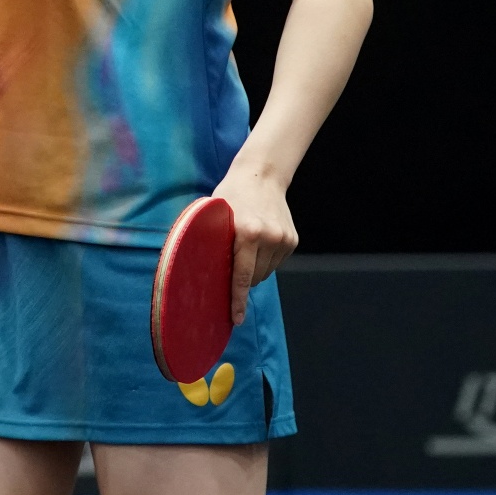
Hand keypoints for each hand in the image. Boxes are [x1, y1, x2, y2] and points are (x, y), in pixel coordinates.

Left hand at [211, 158, 298, 326]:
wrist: (261, 175)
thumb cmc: (230, 196)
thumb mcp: (214, 215)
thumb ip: (212, 242)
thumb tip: (203, 276)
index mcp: (247, 232)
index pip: (241, 276)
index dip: (237, 300)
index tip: (236, 319)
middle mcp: (269, 237)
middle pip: (253, 278)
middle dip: (241, 278)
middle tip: (230, 262)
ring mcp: (283, 240)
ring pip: (265, 272)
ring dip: (253, 268)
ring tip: (245, 245)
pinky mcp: (292, 241)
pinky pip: (275, 263)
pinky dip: (264, 259)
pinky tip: (259, 241)